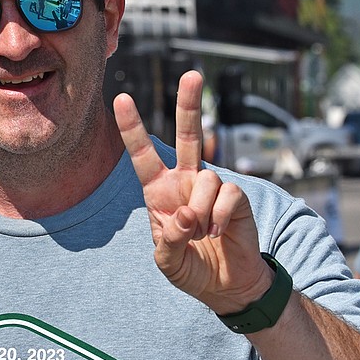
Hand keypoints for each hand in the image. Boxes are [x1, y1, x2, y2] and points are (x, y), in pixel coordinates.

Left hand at [113, 71, 270, 314]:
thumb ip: (169, 240)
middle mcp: (185, 182)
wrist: (226, 285)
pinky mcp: (236, 197)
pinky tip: (218, 231)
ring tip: (202, 234)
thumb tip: (187, 215)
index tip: (122, 99)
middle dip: (189, 104)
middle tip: (193, 74)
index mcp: (160, 192)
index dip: (133, 128)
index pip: (143, 155)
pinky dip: (218, 217)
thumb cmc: (192, 269)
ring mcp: (212, 187)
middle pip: (188, 136)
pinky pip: (226, 194)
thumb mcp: (168, 262)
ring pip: (206, 177)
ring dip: (201, 211)